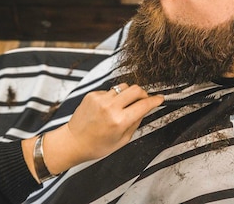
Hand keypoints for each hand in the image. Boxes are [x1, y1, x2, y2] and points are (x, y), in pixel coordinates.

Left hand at [26, 83, 163, 177]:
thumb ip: (136, 122)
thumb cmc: (97, 145)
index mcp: (120, 121)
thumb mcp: (122, 140)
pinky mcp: (93, 95)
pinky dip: (114, 97)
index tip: (159, 98)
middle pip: (136, 89)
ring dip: (127, 95)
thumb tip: (146, 108)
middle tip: (143, 100)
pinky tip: (108, 108)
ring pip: (123, 87)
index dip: (155, 100)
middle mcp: (110, 107)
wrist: (74, 141)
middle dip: (143, 94)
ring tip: (122, 107)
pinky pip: (110, 91)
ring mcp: (100, 99)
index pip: (144, 104)